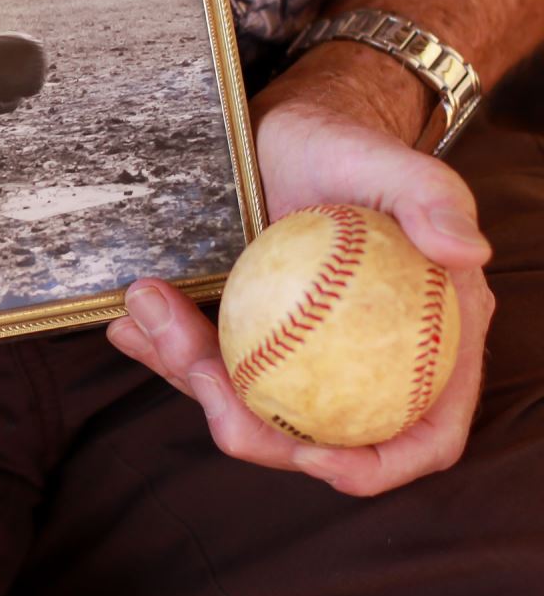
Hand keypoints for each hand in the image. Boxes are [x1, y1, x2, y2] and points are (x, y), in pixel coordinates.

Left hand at [106, 50, 493, 495]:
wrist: (285, 131)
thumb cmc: (349, 146)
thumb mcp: (392, 161)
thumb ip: (434, 199)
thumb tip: (467, 249)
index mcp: (425, 343)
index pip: (422, 432)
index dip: (376, 464)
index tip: (315, 458)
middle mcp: (361, 361)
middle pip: (312, 430)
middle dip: (246, 422)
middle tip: (193, 367)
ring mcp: (297, 352)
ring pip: (245, 397)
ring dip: (186, 371)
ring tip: (145, 313)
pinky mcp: (245, 331)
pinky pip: (206, 355)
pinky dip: (163, 344)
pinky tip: (129, 320)